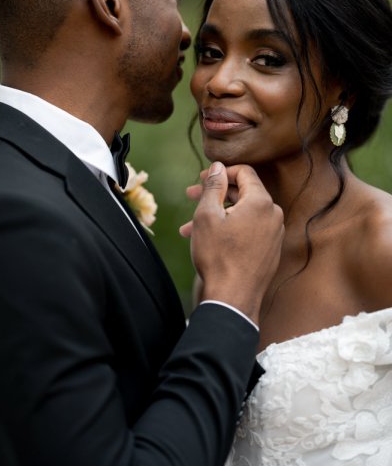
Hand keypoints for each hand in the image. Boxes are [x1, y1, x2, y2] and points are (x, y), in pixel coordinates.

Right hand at [180, 162, 283, 323]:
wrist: (232, 299)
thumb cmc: (218, 256)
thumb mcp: (207, 215)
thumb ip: (213, 186)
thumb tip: (218, 167)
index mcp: (261, 202)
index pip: (244, 172)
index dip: (220, 173)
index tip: (201, 180)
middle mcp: (273, 215)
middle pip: (243, 193)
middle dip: (215, 194)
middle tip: (190, 197)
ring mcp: (274, 234)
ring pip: (242, 214)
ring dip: (217, 215)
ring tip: (190, 226)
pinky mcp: (270, 250)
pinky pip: (249, 230)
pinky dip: (229, 229)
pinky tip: (208, 240)